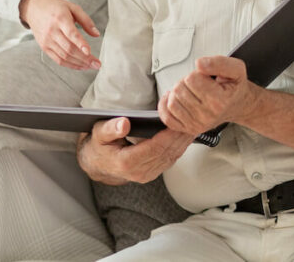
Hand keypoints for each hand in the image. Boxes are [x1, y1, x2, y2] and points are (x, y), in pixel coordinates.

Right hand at [19, 0, 100, 69]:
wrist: (34, 9)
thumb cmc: (55, 7)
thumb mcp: (73, 8)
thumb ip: (86, 20)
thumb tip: (97, 34)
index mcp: (60, 18)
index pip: (71, 33)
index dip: (80, 43)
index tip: (89, 51)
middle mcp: (52, 31)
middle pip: (69, 48)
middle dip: (85, 58)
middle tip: (97, 64)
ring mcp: (47, 41)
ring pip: (64, 56)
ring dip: (79, 63)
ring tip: (91, 65)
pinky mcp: (44, 47)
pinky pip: (58, 60)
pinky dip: (70, 65)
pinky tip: (80, 66)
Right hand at [76, 117, 193, 184]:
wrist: (98, 164)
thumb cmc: (99, 145)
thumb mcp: (99, 133)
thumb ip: (111, 128)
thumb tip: (124, 124)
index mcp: (126, 163)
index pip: (155, 148)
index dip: (169, 134)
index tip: (180, 120)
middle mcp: (139, 172)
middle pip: (167, 152)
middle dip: (181, 135)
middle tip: (193, 117)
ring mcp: (147, 175)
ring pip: (172, 156)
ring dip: (184, 141)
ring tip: (194, 123)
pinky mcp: (153, 173)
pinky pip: (171, 159)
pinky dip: (180, 146)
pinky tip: (186, 133)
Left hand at [158, 56, 258, 134]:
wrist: (236, 105)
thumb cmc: (233, 87)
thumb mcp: (235, 69)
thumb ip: (219, 62)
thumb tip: (200, 64)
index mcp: (219, 101)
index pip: (192, 79)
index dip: (196, 74)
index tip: (205, 77)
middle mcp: (208, 116)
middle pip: (180, 90)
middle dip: (186, 82)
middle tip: (198, 84)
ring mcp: (197, 125)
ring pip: (172, 102)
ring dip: (178, 93)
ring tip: (190, 91)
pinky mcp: (188, 129)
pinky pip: (167, 118)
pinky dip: (167, 106)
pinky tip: (177, 99)